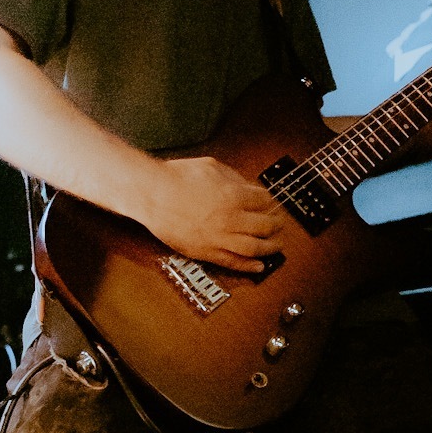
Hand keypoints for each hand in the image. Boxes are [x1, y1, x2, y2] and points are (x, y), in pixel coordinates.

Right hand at [144, 155, 284, 273]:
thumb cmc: (177, 177)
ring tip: (276, 246)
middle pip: (265, 226)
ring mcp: (219, 238)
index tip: (272, 203)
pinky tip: (259, 266)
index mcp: (234, 196)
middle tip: (279, 224)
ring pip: (254, 248)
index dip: (271, 202)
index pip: (264, 202)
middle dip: (276, 225)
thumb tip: (248, 187)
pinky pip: (233, 262)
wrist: (152, 194)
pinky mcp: (206, 251)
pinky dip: (249, 266)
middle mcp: (231, 219)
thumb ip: (234, 177)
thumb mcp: (212, 166)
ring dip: (270, 248)